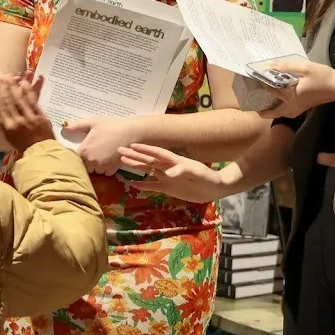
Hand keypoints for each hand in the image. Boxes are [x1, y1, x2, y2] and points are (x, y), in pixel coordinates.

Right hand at [0, 73, 52, 152]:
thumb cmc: (22, 144)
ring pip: (21, 99)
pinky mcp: (40, 117)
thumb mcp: (8, 135)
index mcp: (6, 126)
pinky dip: (29, 91)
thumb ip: (4, 120)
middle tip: (3, 75)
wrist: (39, 153)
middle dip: (5, 86)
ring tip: (13, 76)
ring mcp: (29, 119)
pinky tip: (26, 83)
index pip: (0, 106)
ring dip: (16, 85)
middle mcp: (16, 121)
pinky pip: (33, 101)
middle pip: (9, 100)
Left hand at [62, 115, 140, 175]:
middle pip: (85, 166)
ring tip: (103, 154)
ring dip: (98, 165)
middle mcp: (91, 161)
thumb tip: (65, 128)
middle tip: (95, 151)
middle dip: (88, 161)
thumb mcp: (93, 122)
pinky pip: (106, 172)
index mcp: (84, 150)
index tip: (84, 150)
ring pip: (96, 170)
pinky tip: (111, 158)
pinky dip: (108, 168)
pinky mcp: (113, 169)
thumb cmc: (112, 125)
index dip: (79, 155)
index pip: (75, 159)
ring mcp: (102, 166)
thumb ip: (77, 126)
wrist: (132, 132)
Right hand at [118, 144, 232, 202]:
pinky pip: (153, 186)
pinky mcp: (169, 188)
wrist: (215, 188)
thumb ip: (184, 171)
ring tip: (122, 162)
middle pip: (148, 160)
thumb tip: (169, 172)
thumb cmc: (208, 178)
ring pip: (148, 170)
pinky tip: (132, 183)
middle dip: (135, 155)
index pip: (157, 154)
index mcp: (175, 161)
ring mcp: (168, 178)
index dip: (144, 150)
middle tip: (119, 150)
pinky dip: (143, 184)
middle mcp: (168, 167)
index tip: (131, 145)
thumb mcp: (198, 173)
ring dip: (136, 166)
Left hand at [255, 58, 334, 120]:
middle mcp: (293, 105)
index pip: (272, 91)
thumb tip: (271, 65)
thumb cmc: (323, 77)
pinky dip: (281, 110)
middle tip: (255, 95)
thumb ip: (287, 66)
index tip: (254, 79)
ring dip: (272, 111)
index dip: (263, 85)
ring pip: (281, 113)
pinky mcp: (304, 107)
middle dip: (264, 102)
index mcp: (292, 96)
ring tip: (264, 105)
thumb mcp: (305, 68)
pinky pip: (288, 111)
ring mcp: (299, 108)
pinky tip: (280, 103)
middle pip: (274, 106)